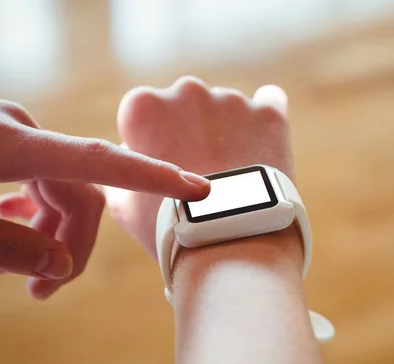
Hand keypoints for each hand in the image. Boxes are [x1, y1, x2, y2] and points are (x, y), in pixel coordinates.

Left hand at [0, 97, 209, 298]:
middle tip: (40, 292)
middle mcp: (22, 131)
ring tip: (7, 272)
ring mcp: (15, 132)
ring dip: (46, 232)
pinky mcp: (6, 137)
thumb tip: (58, 267)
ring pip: (61, 190)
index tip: (198, 188)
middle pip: (79, 194)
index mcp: (6, 143)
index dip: (152, 176)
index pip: (98, 161)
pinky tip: (9, 228)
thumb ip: (3, 245)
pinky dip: (33, 211)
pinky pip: (40, 178)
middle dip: (69, 245)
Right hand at [106, 77, 294, 256]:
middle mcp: (186, 91)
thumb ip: (123, 168)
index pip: (145, 111)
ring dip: (227, 131)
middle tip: (201, 171)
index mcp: (144, 106)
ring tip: (233, 174)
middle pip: (187, 106)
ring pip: (227, 109)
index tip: (163, 162)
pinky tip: (263, 139)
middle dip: (191, 130)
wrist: (228, 242)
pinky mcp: (269, 113)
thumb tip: (134, 154)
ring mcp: (230, 100)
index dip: (153, 138)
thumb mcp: (123, 203)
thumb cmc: (169, 226)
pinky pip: (270, 101)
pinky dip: (265, 119)